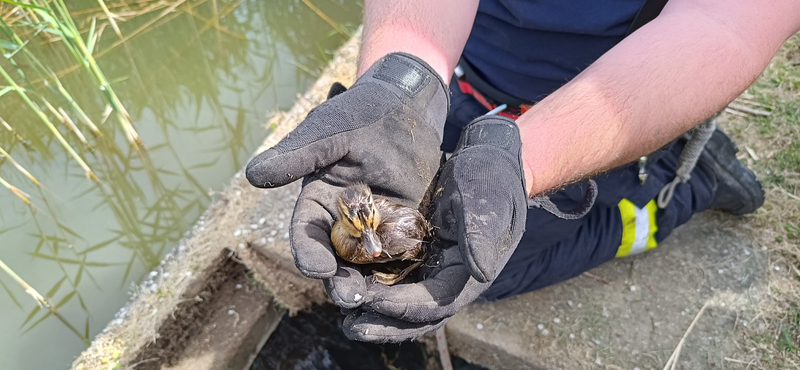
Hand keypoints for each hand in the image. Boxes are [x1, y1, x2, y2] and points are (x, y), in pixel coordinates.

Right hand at [245, 53, 448, 304]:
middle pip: (335, 258)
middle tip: (349, 297)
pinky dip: (403, 270)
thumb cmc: (360, 113)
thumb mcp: (328, 131)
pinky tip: (410, 285)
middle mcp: (341, 221)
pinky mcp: (404, 228)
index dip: (308, 253)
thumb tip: (252, 176)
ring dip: (370, 284)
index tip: (317, 268)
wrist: (407, 105)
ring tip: (376, 301)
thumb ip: (297, 155)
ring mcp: (375, 228)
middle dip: (339, 280)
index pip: (306, 233)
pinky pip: (402, 254)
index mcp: (316, 201)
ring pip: (368, 264)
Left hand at [341, 116, 528, 341]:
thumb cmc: (488, 178)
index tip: (372, 301)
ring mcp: (431, 270)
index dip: (404, 307)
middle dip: (385, 323)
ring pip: (402, 303)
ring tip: (345, 318)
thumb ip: (480, 235)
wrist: (485, 160)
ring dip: (375, 313)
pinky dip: (372, 287)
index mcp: (467, 272)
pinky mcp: (415, 256)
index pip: (436, 303)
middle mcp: (449, 278)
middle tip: (352, 327)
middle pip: (417, 316)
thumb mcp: (487, 200)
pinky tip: (347, 285)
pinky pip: (393, 281)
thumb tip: (481, 274)